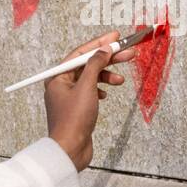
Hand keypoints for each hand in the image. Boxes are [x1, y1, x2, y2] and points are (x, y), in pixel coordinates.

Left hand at [44, 30, 135, 170]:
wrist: (70, 150)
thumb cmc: (73, 120)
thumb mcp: (86, 87)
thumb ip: (95, 65)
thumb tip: (103, 50)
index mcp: (58, 77)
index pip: (80, 53)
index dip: (99, 44)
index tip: (115, 37)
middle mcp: (61, 85)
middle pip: (88, 64)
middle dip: (108, 59)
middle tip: (128, 53)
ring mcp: (69, 97)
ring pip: (91, 78)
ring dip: (107, 76)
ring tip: (121, 80)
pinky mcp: (78, 108)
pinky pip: (91, 91)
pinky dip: (101, 89)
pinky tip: (107, 94)